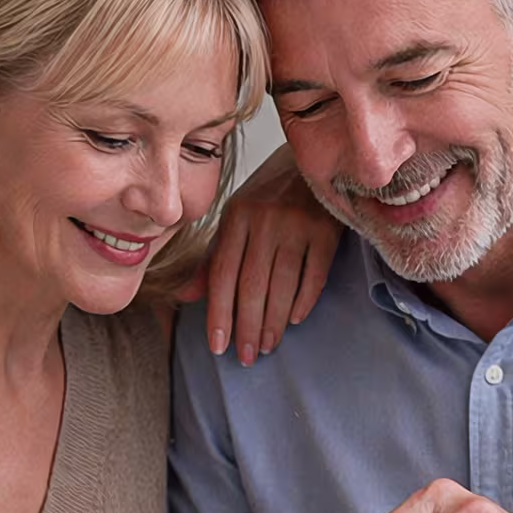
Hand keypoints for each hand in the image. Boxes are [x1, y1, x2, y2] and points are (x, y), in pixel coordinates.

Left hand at [182, 143, 339, 365]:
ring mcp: (296, 224)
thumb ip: (216, 255)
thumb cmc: (274, 191)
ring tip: (266, 346)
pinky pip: (313, 274)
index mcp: (236, 217)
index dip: (218, 313)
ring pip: (280, 284)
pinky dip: (304, 300)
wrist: (318, 155)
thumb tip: (186, 296)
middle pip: (250, 285)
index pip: (221, 274)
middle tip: (245, 357)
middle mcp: (264, 220)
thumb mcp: (239, 215)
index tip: (218, 346)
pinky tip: (295, 320)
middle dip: (245, 326)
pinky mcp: (326, 230)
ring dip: (272, 321)